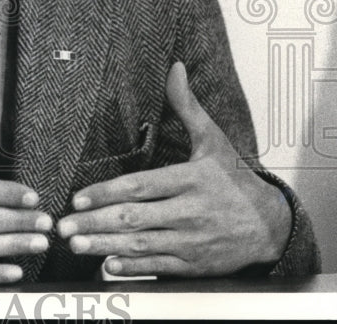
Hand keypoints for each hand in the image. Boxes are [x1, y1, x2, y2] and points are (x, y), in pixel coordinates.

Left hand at [56, 61, 290, 277]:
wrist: (272, 225)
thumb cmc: (236, 180)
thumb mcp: (213, 139)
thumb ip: (187, 106)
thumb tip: (175, 68)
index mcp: (191, 180)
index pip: (140, 186)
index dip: (106, 193)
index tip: (78, 197)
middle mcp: (190, 212)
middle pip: (135, 218)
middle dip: (96, 222)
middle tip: (64, 226)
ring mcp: (192, 241)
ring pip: (142, 245)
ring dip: (105, 246)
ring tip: (76, 245)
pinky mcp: (195, 264)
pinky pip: (159, 266)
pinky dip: (133, 268)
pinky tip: (107, 265)